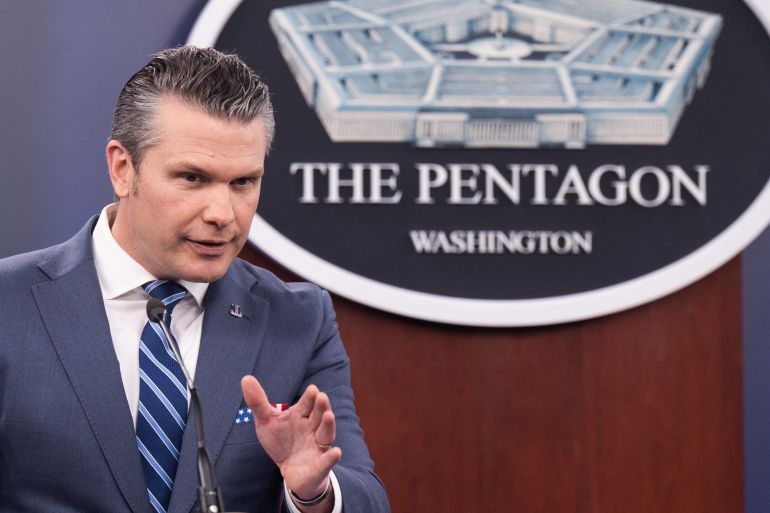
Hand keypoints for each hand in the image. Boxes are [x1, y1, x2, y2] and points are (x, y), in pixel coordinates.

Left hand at [241, 375, 342, 498]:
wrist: (291, 470)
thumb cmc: (281, 442)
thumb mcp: (266, 421)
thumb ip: (258, 402)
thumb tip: (246, 378)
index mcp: (301, 415)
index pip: (307, 403)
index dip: (310, 397)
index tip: (312, 390)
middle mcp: (312, 427)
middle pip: (319, 415)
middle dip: (321, 406)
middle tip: (321, 397)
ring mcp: (318, 445)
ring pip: (326, 433)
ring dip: (328, 425)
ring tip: (329, 416)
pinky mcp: (320, 464)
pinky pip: (327, 460)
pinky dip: (331, 457)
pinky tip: (335, 452)